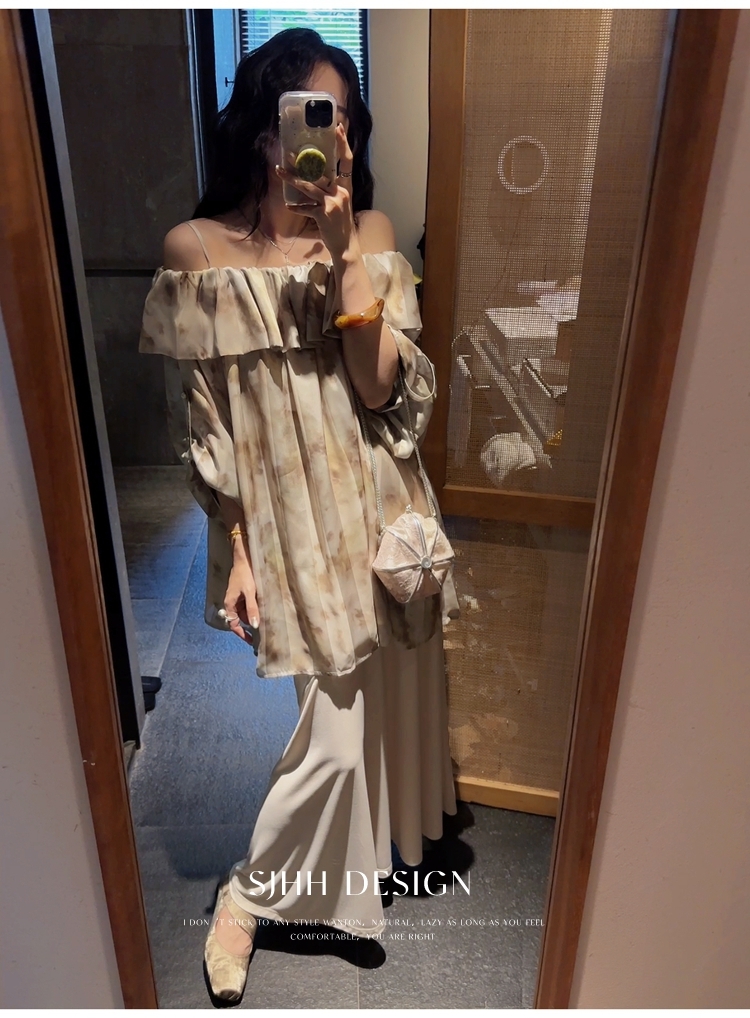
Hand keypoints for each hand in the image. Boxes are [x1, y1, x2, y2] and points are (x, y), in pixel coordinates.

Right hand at [223, 560, 259, 643]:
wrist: (244, 559)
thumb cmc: (245, 574)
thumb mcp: (250, 593)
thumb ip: (252, 609)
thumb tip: (254, 625)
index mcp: (230, 604)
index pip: (233, 624)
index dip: (242, 634)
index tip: (251, 641)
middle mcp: (232, 602)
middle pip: (241, 619)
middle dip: (250, 624)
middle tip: (264, 630)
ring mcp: (237, 597)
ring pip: (245, 611)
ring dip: (253, 615)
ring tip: (266, 619)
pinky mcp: (243, 592)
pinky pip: (248, 604)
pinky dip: (255, 607)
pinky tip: (264, 607)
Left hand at [276, 124, 357, 259]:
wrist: (346, 246)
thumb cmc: (340, 225)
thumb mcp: (340, 204)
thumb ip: (330, 191)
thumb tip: (314, 179)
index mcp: (346, 187)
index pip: (346, 160)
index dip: (342, 143)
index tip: (337, 127)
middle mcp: (341, 192)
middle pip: (319, 171)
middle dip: (302, 161)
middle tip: (287, 153)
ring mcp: (333, 202)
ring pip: (308, 186)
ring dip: (291, 179)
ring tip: (279, 171)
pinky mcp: (324, 214)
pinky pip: (306, 207)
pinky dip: (297, 207)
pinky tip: (290, 206)